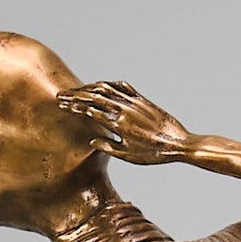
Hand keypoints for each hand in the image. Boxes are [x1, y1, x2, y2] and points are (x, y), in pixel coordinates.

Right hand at [56, 82, 193, 164]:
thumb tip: (92, 139)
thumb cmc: (153, 155)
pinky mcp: (143, 100)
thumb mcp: (129, 156)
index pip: (90, 110)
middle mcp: (125, 110)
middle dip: (76, 95)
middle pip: (94, 96)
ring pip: (107, 89)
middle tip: (63, 95)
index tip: (62, 104)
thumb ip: (110, 147)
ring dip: (91, 88)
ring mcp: (134, 102)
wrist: (178, 144)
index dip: (74, 106)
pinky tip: (104, 85)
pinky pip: (123, 87)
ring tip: (80, 90)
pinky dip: (111, 85)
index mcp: (118, 124)